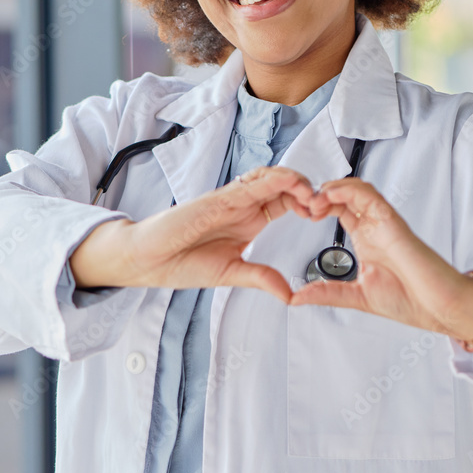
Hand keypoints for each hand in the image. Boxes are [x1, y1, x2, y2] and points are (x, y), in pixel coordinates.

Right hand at [70, 166, 314, 303]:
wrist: (146, 259)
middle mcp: (242, 205)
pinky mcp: (218, 199)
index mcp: (248, 219)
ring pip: (271, 177)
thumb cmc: (181, 262)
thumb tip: (290, 295)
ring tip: (313, 195)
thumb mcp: (231, 273)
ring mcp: (231, 199)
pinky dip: (274, 180)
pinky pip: (251, 183)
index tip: (323, 215)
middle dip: (308, 189)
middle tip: (325, 204)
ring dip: (295, 181)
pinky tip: (291, 185)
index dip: (307, 203)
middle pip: (283, 185)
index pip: (285, 201)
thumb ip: (261, 278)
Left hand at [290, 178, 472, 350]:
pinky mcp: (393, 222)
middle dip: (321, 194)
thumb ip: (327, 293)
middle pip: (345, 194)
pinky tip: (332, 194)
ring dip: (332, 189)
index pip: (339, 209)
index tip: (301, 213)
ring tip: (314, 199)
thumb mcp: (357, 297)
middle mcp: (374, 227)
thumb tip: (296, 297)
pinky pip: (371, 196)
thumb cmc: (410, 300)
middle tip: (302, 204)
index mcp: (366, 239)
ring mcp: (384, 222)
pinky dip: (349, 190)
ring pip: (357, 189)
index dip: (318, 206)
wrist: (441, 308)